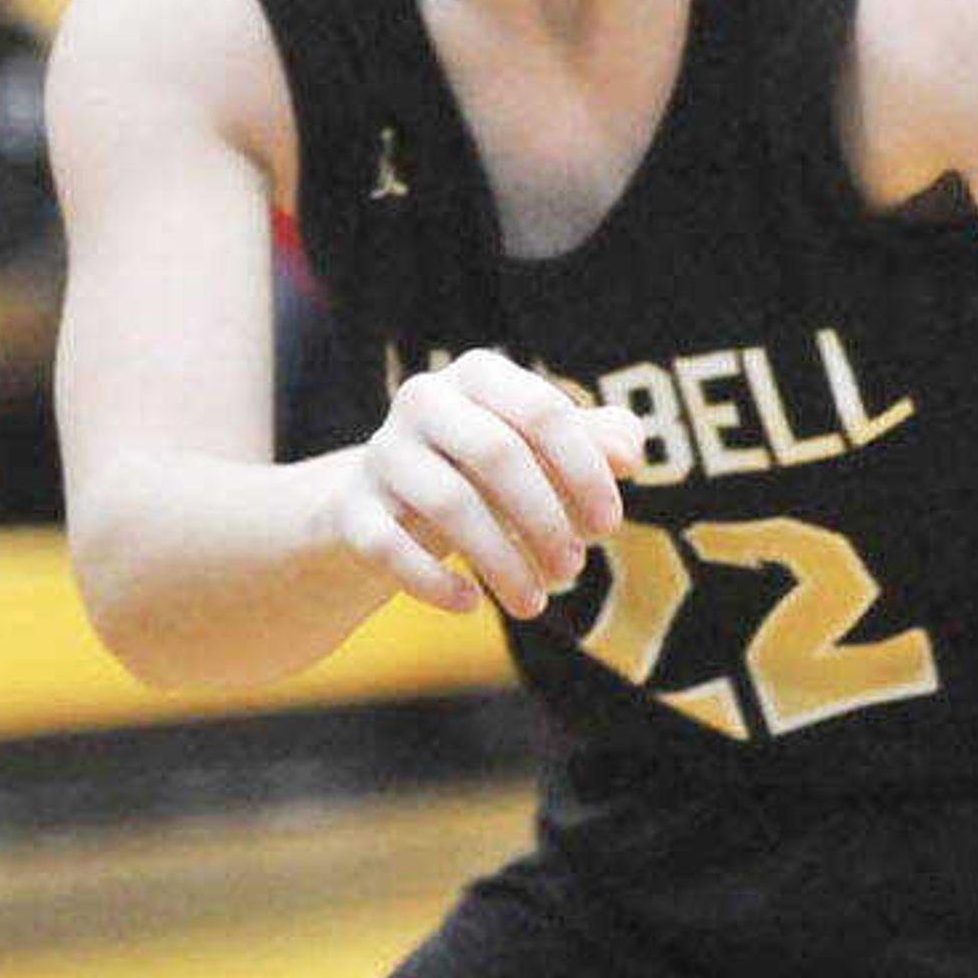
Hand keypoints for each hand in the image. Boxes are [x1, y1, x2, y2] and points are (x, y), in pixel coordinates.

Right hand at [332, 349, 649, 619]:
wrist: (391, 502)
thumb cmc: (493, 471)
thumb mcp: (547, 450)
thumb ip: (599, 442)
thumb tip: (628, 454)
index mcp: (480, 374)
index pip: (544, 411)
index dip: (585, 471)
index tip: (609, 526)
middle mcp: (424, 399)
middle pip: (497, 455)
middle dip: (545, 520)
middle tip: (572, 570)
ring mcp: (381, 453)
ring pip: (449, 505)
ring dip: (502, 562)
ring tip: (534, 603)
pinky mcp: (350, 509)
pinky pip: (390, 548)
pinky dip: (434, 583)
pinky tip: (471, 603)